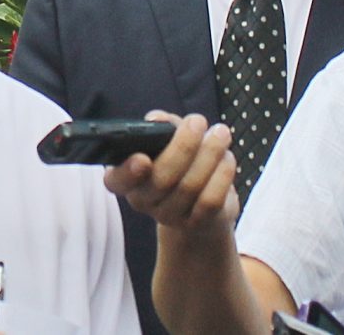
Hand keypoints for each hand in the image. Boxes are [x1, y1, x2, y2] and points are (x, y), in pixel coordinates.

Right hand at [104, 112, 238, 231]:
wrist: (195, 202)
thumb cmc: (173, 161)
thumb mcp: (162, 140)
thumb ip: (158, 126)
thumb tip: (157, 119)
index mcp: (124, 178)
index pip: (117, 180)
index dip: (128, 171)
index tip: (142, 158)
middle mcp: (142, 200)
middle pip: (162, 178)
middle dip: (183, 146)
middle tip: (198, 121)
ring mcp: (168, 215)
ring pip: (190, 186)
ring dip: (209, 155)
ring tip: (220, 133)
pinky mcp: (195, 223)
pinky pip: (211, 200)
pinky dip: (222, 175)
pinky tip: (227, 157)